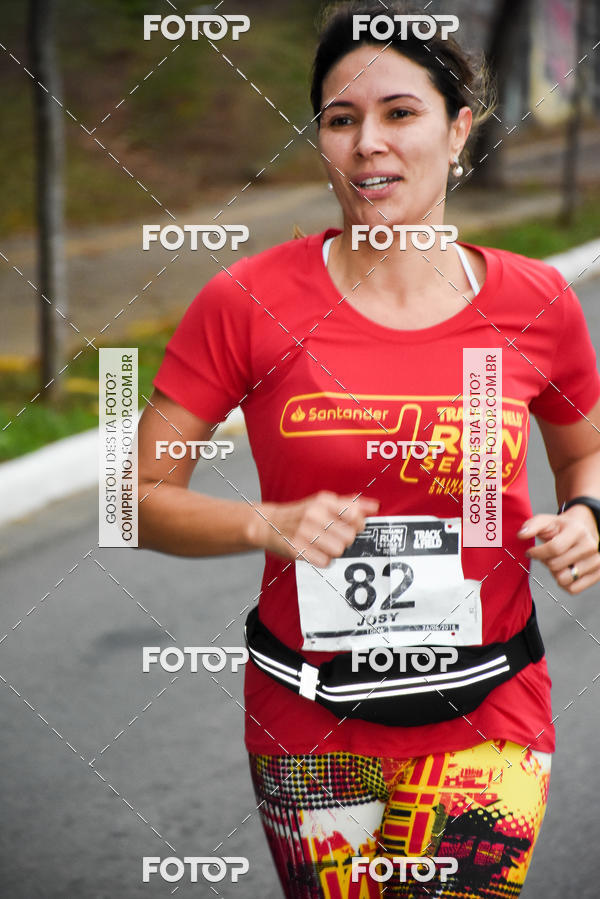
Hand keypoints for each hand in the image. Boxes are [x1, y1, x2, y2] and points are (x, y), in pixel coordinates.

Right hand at [248, 491, 379, 567]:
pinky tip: (315, 552)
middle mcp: (313, 515)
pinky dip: (323, 560)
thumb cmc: (302, 514)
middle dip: (346, 540)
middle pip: (349, 537)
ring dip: (335, 552)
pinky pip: (324, 562)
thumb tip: (376, 507)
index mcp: (323, 501)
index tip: (352, 527)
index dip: (359, 524)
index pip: (354, 513)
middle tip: (335, 538)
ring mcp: (303, 532)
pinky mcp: (296, 549)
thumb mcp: (323, 503)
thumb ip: (351, 504)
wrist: (268, 524)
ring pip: (339, 551)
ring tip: (324, 545)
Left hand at [517, 506, 599, 593]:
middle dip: (546, 562)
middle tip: (547, 556)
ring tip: (557, 563)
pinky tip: (564, 571)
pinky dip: (564, 584)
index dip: (537, 553)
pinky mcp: (598, 574)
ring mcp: (596, 561)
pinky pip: (573, 589)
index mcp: (577, 530)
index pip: (554, 548)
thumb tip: (521, 535)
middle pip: (556, 565)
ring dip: (555, 573)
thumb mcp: (546, 521)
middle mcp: (590, 546)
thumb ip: (531, 526)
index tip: (530, 552)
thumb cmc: (561, 528)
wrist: (582, 530)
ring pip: (564, 579)